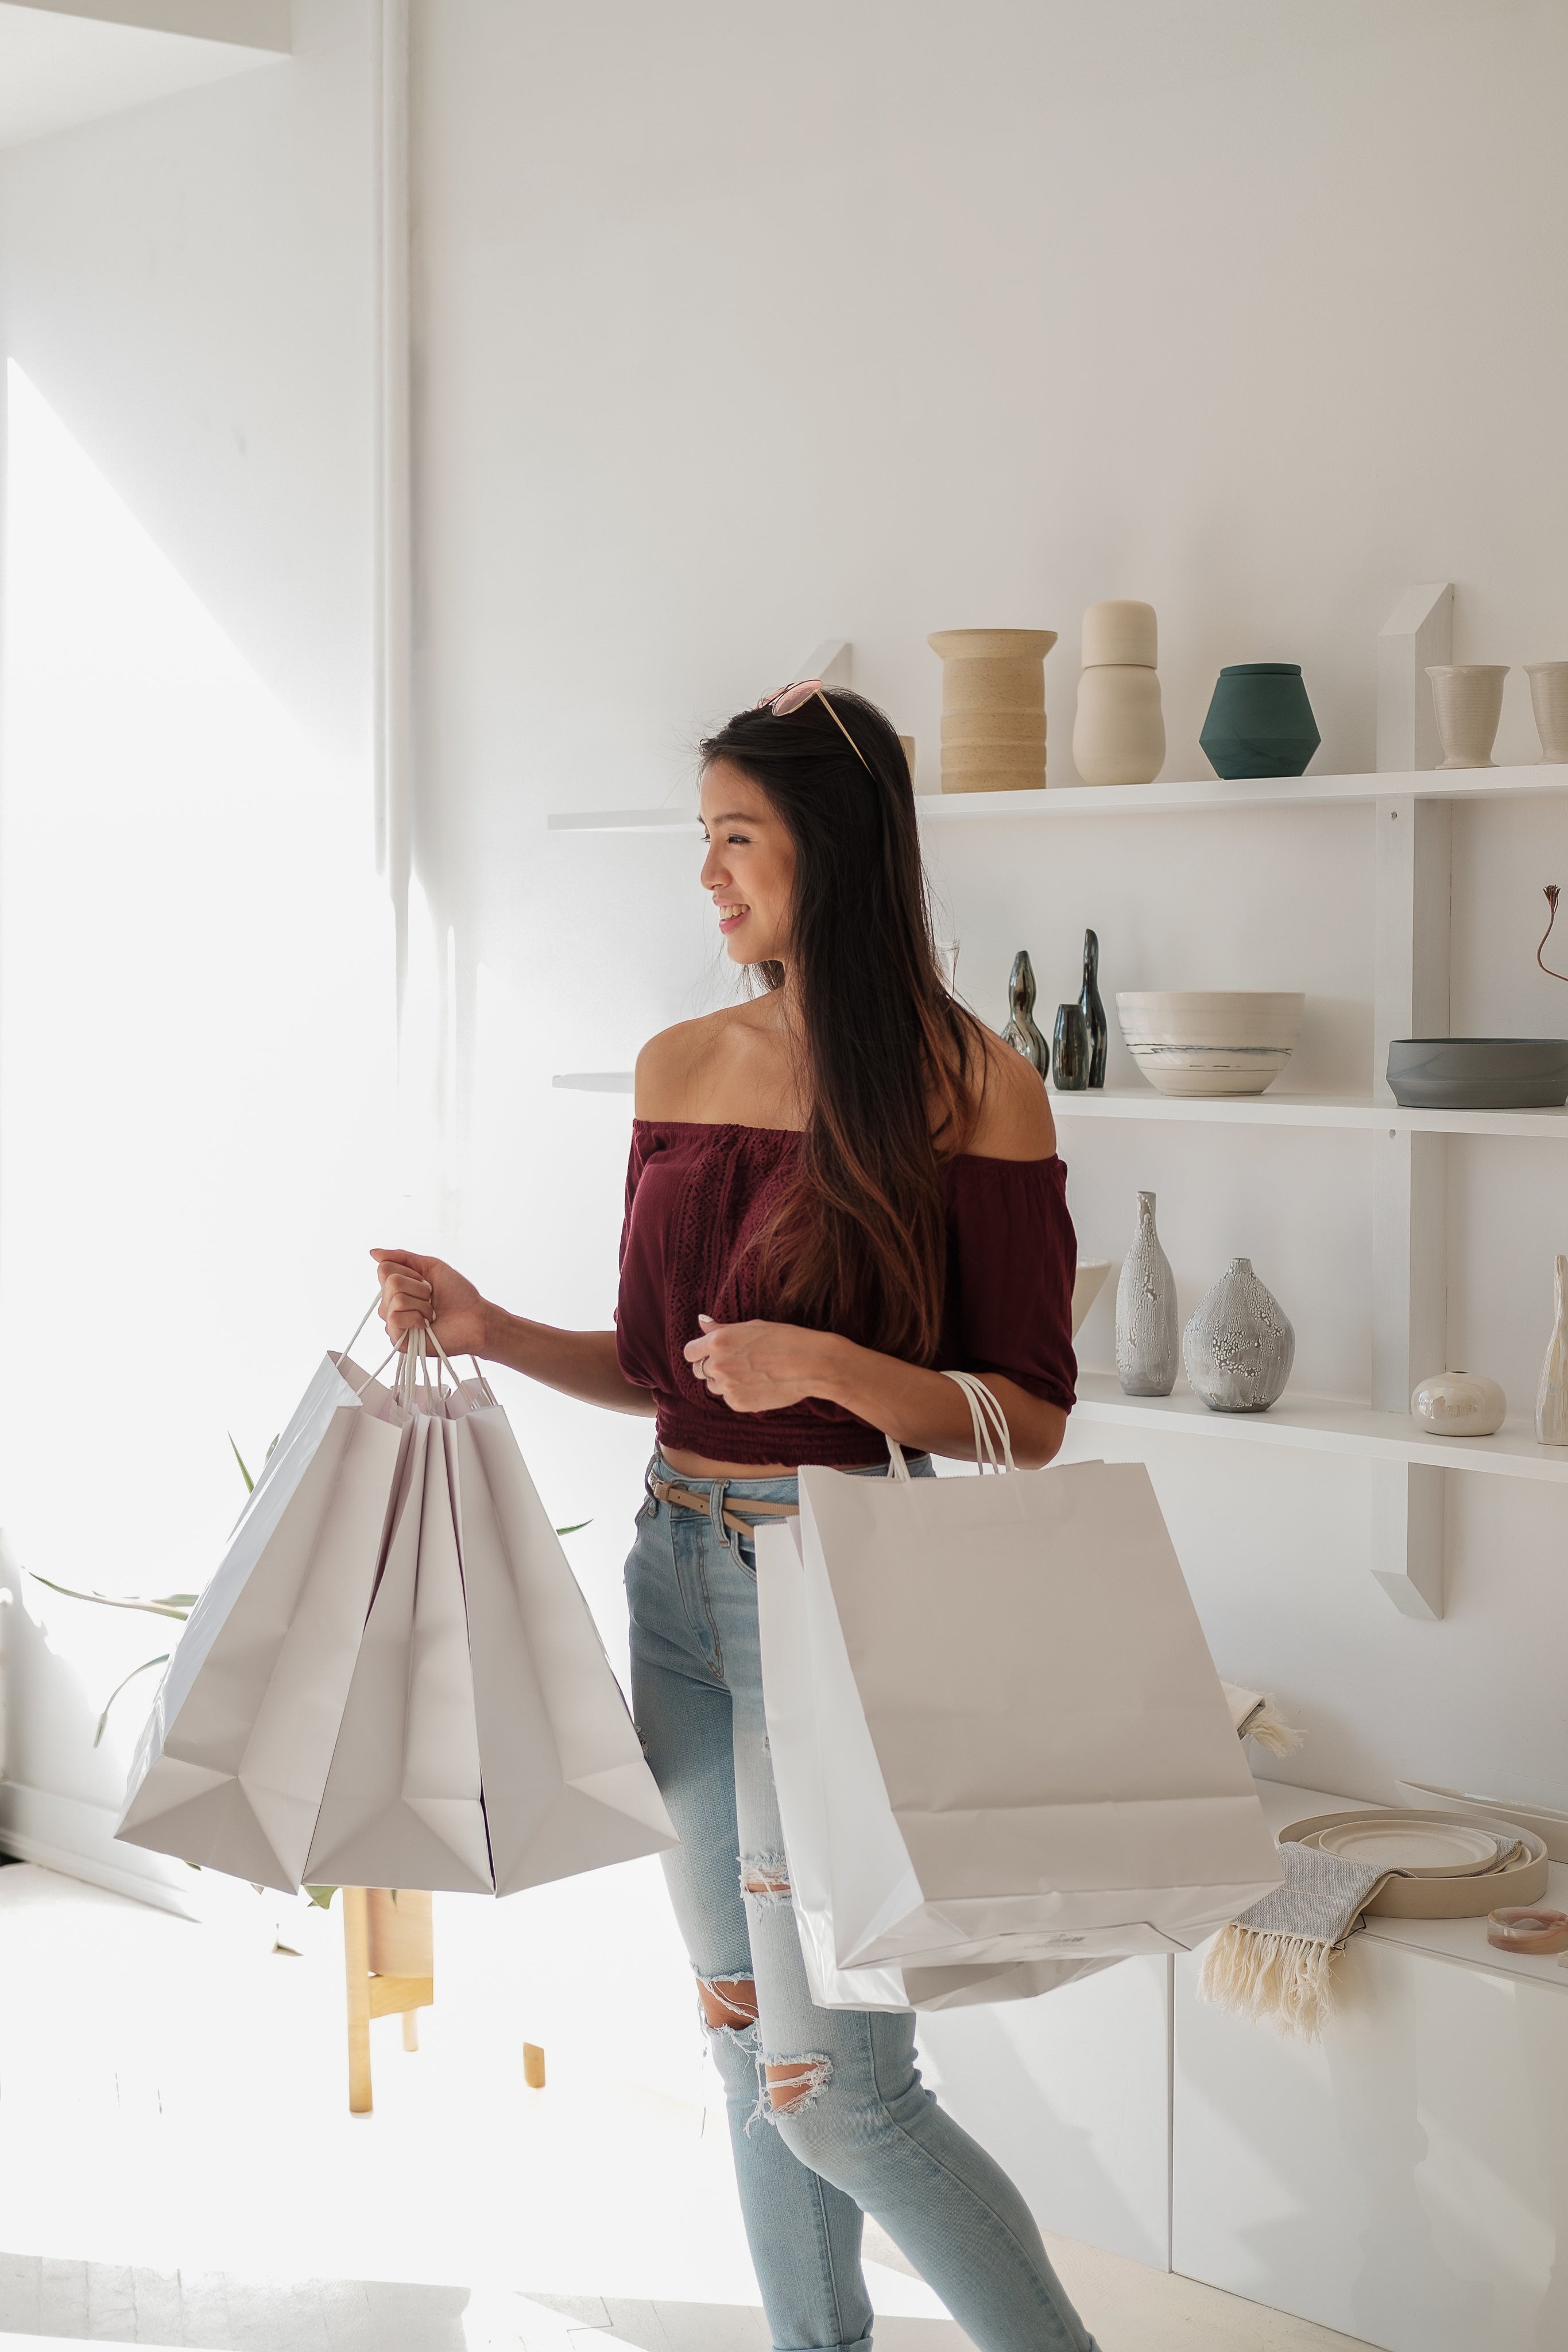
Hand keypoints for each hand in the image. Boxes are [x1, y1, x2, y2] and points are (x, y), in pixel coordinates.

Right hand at [370, 1248, 489, 1358]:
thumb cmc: (457, 1294)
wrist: (475, 1318)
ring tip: (431, 1313)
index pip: (384, 1269)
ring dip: (422, 1304)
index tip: (426, 1281)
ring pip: (395, 1299)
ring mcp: (394, 1323)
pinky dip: (417, 1317)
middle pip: (390, 1282)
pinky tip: (426, 1324)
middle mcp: (391, 1304)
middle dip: (419, 1287)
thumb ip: (402, 1257)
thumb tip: (373, 1252)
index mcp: (397, 1287)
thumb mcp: (430, 1266)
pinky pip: (395, 1318)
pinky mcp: (398, 1339)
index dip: (410, 1272)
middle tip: (431, 1298)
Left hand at [682, 1313, 840, 1414]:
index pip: (689, 1353)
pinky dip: (739, 1394)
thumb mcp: (751, 1327)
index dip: (699, 1353)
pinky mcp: (738, 1404)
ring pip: (713, 1387)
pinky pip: (729, 1400)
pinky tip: (758, 1385)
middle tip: (737, 1363)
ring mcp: (727, 1387)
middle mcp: (718, 1365)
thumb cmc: (784, 1339)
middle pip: (698, 1371)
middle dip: (712, 1367)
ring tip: (751, 1374)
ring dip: (725, 1382)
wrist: (810, 1364)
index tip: (710, 1353)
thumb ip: (721, 1328)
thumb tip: (701, 1321)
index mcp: (718, 1342)